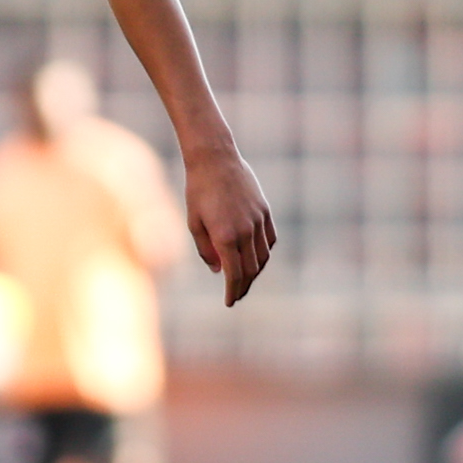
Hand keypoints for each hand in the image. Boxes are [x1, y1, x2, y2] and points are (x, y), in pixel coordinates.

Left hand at [184, 146, 275, 305]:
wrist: (215, 159)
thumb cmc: (198, 190)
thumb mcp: (193, 222)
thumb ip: (205, 249)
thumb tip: (218, 270)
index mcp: (225, 236)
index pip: (233, 274)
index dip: (232, 291)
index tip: (229, 303)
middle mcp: (246, 231)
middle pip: (250, 269)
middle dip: (243, 286)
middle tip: (236, 296)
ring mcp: (259, 220)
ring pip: (263, 256)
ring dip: (255, 272)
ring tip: (245, 281)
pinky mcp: (265, 211)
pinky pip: (269, 240)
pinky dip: (264, 253)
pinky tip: (256, 259)